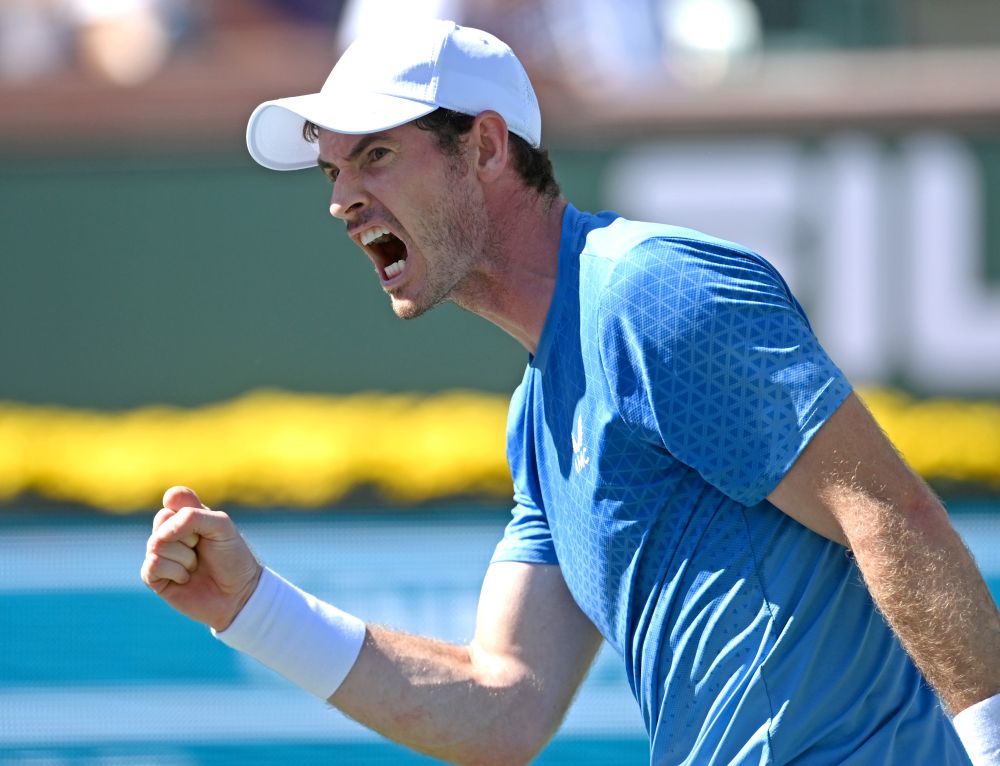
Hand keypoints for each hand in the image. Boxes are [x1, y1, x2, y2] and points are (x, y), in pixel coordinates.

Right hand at [140, 486, 261, 630]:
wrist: (238, 593)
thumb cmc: (232, 557)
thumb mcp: (222, 526)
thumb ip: (194, 517)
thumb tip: (162, 532)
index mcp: (187, 515)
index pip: (173, 498)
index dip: (188, 509)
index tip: (206, 523)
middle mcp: (170, 532)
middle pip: (162, 519)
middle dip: (188, 535)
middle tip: (202, 547)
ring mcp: (160, 554)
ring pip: (156, 543)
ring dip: (184, 556)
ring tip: (196, 565)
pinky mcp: (154, 577)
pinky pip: (153, 565)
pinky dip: (175, 571)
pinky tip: (186, 578)